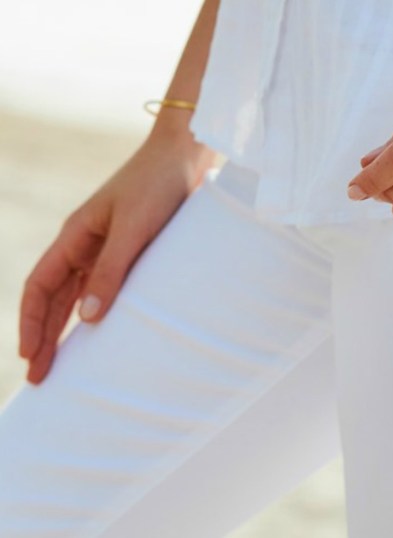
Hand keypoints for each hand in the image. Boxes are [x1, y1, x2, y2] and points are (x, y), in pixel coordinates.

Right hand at [18, 129, 211, 384]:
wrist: (187, 157)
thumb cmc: (158, 186)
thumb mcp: (133, 229)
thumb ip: (112, 271)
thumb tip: (87, 319)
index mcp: (75, 235)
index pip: (40, 286)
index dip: (31, 322)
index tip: (29, 356)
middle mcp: (85, 244)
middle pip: (54, 298)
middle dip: (44, 337)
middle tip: (41, 378)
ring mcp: (107, 248)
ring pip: (78, 296)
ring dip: (68, 329)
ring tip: (64, 366)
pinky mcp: (133, 250)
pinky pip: (106, 287)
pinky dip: (98, 312)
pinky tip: (100, 335)